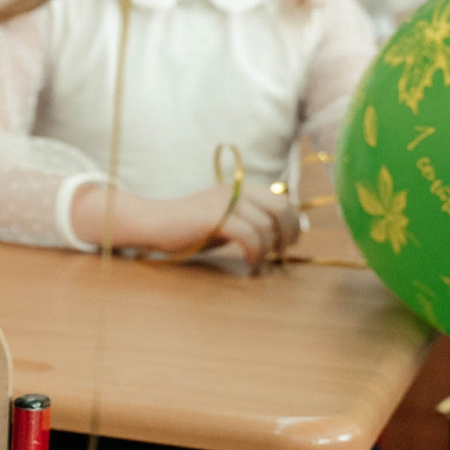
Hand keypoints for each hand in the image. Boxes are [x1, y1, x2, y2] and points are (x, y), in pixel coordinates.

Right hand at [82, 182, 299, 269]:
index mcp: (241, 188)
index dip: (293, 220)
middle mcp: (236, 190)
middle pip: (280, 207)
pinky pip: (248, 235)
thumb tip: (280, 232)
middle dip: (289, 232)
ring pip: (265, 225)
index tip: (291, 240)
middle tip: (283, 251)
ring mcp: (225, 202)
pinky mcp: (215, 218)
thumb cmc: (190, 226)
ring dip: (268, 247)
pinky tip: (249, 261)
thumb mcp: (226, 218)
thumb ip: (250, 219)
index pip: (282, 198)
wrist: (155, 223)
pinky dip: (254, 251)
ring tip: (260, 259)